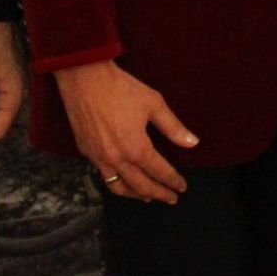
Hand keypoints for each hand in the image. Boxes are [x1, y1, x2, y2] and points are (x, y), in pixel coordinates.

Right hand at [54, 60, 196, 203]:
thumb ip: (173, 127)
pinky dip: (117, 183)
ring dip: (136, 195)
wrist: (84, 77)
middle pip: (141, 186)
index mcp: (136, 148)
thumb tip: (192, 142)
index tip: (182, 187)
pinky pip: (103, 175)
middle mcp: (116, 159)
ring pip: (119, 187)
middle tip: (170, 198)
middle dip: (158, 194)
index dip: (173, 181)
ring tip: (147, 197)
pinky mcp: (86, 151)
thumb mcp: (153, 103)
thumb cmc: (120, 88)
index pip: (159, 171)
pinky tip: (122, 179)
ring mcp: (98, 157)